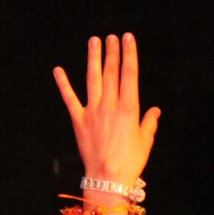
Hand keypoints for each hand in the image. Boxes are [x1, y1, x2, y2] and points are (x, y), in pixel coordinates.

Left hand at [54, 33, 159, 188]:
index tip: (128, 38)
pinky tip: (58, 70)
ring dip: (93, 58)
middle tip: (112, 36)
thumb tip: (156, 111)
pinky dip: (63, 83)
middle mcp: (110, 105)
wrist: (107, 178)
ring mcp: (92, 111)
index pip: (130, 74)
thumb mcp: (145, 141)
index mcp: (129, 108)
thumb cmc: (130, 162)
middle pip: (112, 72)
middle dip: (112, 52)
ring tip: (94, 41)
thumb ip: (149, 123)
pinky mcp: (78, 120)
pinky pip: (69, 98)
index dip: (129, 54)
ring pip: (93, 79)